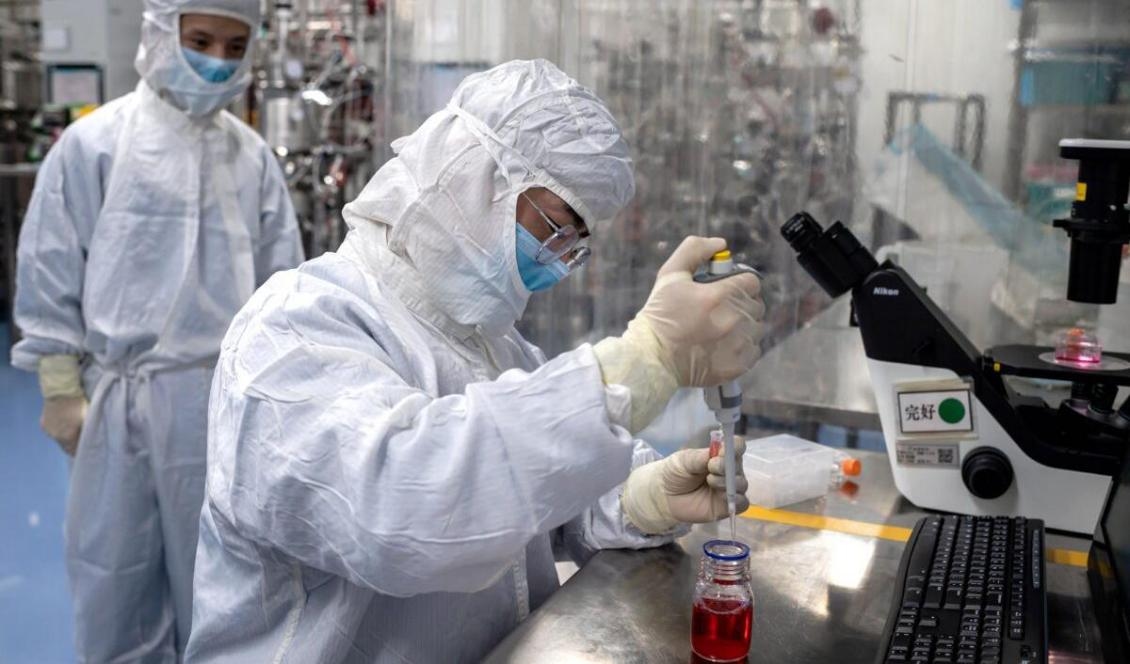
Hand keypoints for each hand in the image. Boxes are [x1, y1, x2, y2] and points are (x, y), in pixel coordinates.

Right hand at [41, 396, 86, 455]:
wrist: (61, 392)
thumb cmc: (78, 404)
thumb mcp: (87, 419)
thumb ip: (85, 432)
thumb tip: (87, 440)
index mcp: (67, 437)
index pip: (73, 451)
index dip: (79, 451)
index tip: (85, 449)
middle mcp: (56, 437)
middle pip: (65, 446)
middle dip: (72, 445)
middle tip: (80, 441)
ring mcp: (48, 430)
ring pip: (58, 439)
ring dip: (64, 437)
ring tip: (72, 431)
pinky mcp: (43, 423)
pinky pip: (53, 432)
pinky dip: (58, 431)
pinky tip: (63, 424)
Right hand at [592, 237, 764, 431]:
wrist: (651, 358)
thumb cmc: (660, 315)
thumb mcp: (669, 274)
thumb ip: (694, 250)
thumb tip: (720, 244)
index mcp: (718, 296)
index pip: (752, 282)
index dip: (740, 282)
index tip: (728, 288)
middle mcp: (732, 320)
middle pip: (756, 304)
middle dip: (741, 302)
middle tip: (721, 309)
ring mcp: (736, 345)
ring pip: (757, 327)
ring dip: (745, 325)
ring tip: (723, 329)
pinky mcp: (737, 366)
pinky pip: (754, 350)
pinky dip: (744, 347)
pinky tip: (724, 346)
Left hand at [621, 437, 748, 534]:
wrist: (664, 495)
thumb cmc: (675, 473)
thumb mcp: (684, 460)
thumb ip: (700, 457)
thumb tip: (717, 453)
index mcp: (721, 455)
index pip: (737, 446)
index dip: (734, 447)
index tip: (722, 451)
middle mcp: (729, 471)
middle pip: (739, 465)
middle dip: (727, 465)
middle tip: (711, 466)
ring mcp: (729, 489)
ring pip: (742, 484)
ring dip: (728, 481)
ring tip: (710, 480)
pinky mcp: (727, 506)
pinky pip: (742, 503)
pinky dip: (736, 499)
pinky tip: (722, 496)